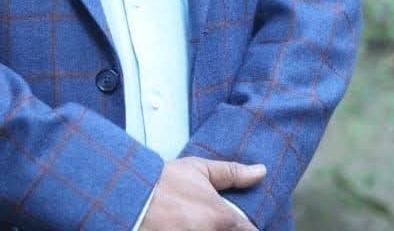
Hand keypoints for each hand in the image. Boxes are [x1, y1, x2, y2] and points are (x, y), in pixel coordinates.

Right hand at [139, 156, 264, 229]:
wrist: (132, 194)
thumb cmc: (165, 180)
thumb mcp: (200, 169)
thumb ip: (233, 173)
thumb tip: (260, 172)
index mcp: (222, 218)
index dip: (248, 227)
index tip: (241, 223)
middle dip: (228, 229)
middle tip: (212, 219)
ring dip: (209, 230)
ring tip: (197, 222)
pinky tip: (187, 227)